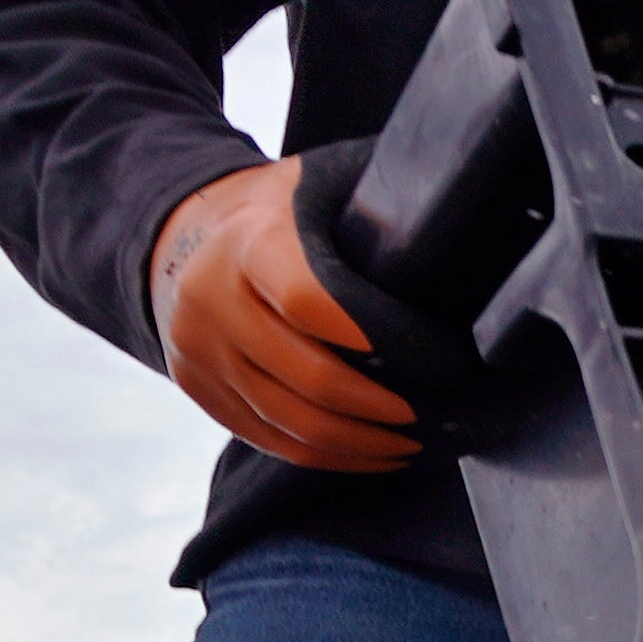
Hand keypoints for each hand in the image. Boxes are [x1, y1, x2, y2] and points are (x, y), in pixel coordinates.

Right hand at [150, 157, 415, 471]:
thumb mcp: (320, 184)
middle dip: (384, 408)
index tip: (439, 362)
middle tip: (437, 416)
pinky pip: (271, 441)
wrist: (183, 230)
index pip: (310, 302)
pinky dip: (331, 457)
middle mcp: (211, 298)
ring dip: (364, 444)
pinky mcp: (199, 388)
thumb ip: (375, 210)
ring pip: (292, 423)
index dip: (380, 338)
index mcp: (249, 243)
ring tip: (416, 443)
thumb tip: (459, 235)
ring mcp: (198, 350)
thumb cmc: (280, 211)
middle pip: (308, 378)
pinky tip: (376, 454)